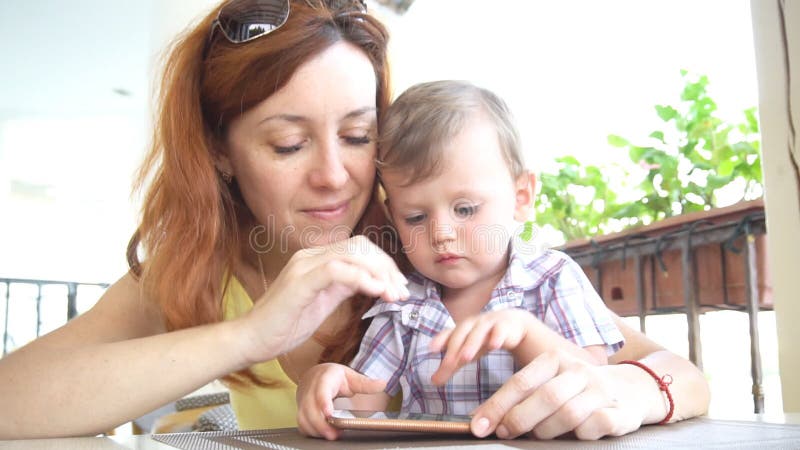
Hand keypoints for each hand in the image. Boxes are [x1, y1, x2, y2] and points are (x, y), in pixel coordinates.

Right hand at [238, 235, 409, 363]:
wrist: (252, 339)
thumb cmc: (285, 324)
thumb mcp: (323, 301)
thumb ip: (343, 286)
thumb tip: (370, 280)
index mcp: (315, 259)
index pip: (359, 248)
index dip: (384, 263)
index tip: (399, 285)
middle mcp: (310, 256)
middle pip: (360, 248)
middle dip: (387, 268)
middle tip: (403, 291)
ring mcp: (304, 266)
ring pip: (353, 255)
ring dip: (380, 274)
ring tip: (395, 295)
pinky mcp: (300, 282)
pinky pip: (338, 271)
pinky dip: (363, 279)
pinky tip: (377, 293)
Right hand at [296, 363, 385, 439]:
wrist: (315, 375)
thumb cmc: (334, 376)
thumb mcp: (350, 376)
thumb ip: (365, 383)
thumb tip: (383, 384)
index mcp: (324, 378)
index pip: (321, 390)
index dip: (323, 403)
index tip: (329, 413)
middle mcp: (310, 389)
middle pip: (310, 408)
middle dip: (321, 424)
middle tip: (335, 434)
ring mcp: (303, 400)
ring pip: (303, 417)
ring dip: (316, 429)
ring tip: (332, 435)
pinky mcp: (300, 409)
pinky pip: (301, 423)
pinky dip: (311, 431)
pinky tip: (323, 434)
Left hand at [429, 309, 533, 384]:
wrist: (511, 324)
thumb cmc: (483, 339)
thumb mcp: (468, 352)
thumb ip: (451, 366)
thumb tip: (433, 382)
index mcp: (462, 330)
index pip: (449, 334)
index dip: (440, 340)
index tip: (431, 349)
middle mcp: (474, 325)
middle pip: (461, 333)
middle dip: (454, 347)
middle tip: (448, 364)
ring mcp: (490, 323)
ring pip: (479, 331)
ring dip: (472, 343)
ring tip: (466, 358)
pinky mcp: (506, 326)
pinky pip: (501, 329)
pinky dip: (497, 336)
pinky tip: (494, 346)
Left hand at [469, 350, 645, 439]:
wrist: (630, 390)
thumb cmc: (577, 391)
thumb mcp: (550, 383)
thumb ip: (523, 396)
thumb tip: (485, 419)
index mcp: (555, 359)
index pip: (521, 382)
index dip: (497, 405)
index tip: (479, 425)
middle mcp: (578, 371)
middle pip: (544, 396)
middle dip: (518, 418)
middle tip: (503, 433)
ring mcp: (600, 390)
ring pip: (568, 413)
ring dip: (546, 430)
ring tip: (538, 436)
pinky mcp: (619, 412)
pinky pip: (595, 426)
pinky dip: (580, 435)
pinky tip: (575, 435)